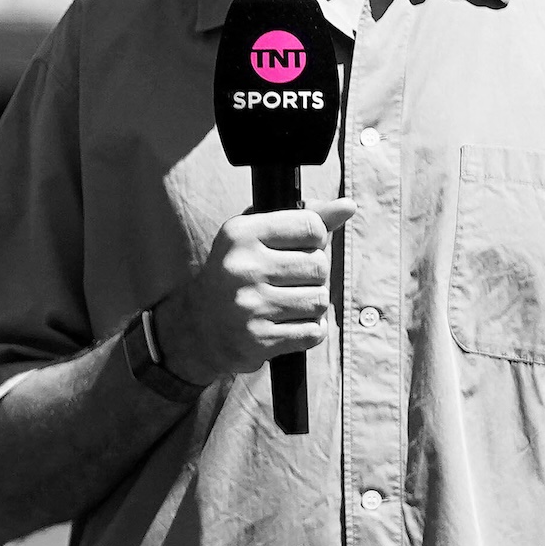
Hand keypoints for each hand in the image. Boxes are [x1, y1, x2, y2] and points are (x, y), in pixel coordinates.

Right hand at [161, 201, 355, 384]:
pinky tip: (287, 326)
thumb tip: (348, 206)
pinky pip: (313, 332)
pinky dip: (308, 331)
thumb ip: (303, 220)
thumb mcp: (257, 238)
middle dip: (314, 276)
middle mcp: (242, 268)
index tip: (299, 249)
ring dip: (311, 306)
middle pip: (320, 265)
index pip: (311, 226)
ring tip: (286, 305)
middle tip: (289, 282)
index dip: (316, 239)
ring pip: (320, 301)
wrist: (196, 328)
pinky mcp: (259, 339)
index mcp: (240, 235)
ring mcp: (250, 306)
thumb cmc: (235, 275)